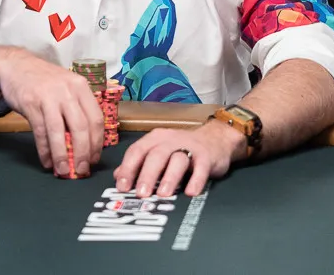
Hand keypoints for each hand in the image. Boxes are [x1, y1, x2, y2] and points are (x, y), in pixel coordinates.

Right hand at [0, 47, 103, 176]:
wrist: (16, 65)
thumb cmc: (44, 81)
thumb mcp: (67, 87)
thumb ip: (77, 109)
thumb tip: (85, 144)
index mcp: (81, 87)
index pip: (96, 118)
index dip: (97, 142)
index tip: (94, 159)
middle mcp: (68, 91)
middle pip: (81, 127)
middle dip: (83, 153)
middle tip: (82, 170)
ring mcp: (49, 96)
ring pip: (59, 132)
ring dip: (62, 155)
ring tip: (63, 171)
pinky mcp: (31, 103)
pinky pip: (41, 132)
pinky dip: (44, 149)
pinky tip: (46, 161)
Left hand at [113, 120, 244, 197]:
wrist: (215, 138)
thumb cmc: (182, 148)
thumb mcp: (159, 151)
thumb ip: (139, 163)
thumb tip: (118, 176)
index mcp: (154, 139)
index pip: (137, 151)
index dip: (128, 169)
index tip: (122, 186)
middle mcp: (170, 140)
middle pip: (156, 155)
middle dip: (147, 175)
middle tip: (141, 193)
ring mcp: (189, 147)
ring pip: (177, 160)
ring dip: (169, 178)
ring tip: (163, 194)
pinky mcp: (206, 156)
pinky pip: (201, 168)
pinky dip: (196, 180)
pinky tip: (190, 192)